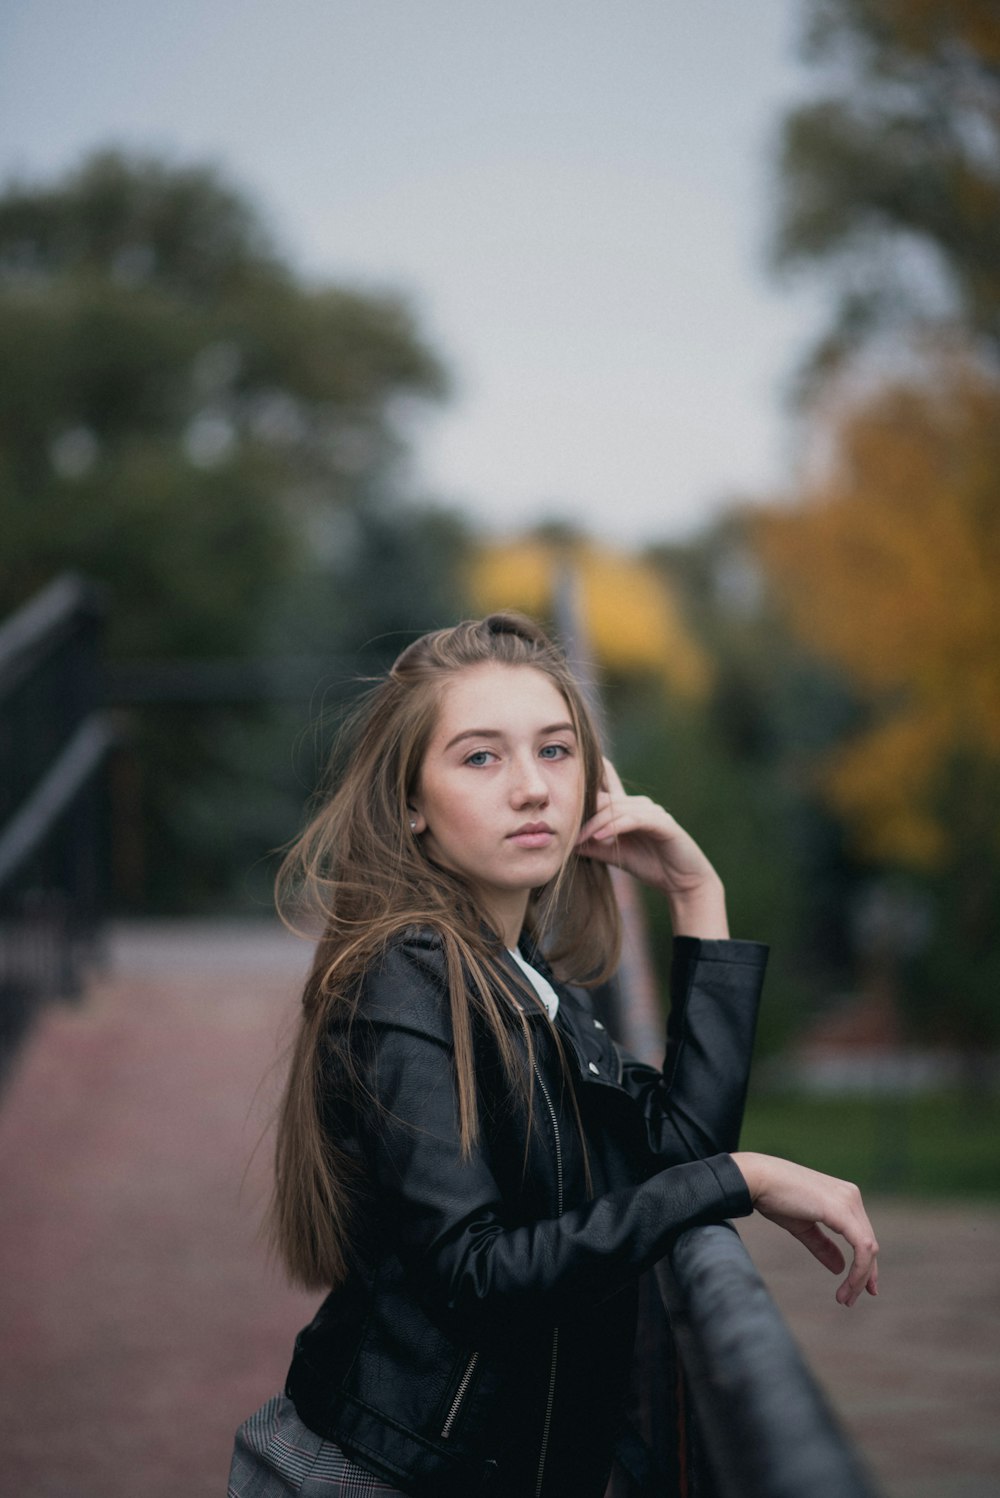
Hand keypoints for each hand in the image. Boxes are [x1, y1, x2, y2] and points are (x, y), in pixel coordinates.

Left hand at [575, 758, 727, 936]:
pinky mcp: (663, 822)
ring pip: (616, 809)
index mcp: (627, 809)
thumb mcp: (613, 854)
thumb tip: (564, 841)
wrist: (682, 882)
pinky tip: (600, 837)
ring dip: (595, 823)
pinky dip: (615, 827)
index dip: (584, 786)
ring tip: (578, 838)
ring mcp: (652, 811)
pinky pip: (634, 819)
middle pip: (604, 799)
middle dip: (582, 813)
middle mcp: (639, 804)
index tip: (559, 791)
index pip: (603, 790)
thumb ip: (592, 844)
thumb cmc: (649, 865)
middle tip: (562, 829)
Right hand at [731, 1151, 879, 1306]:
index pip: (863, 1235)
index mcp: (843, 1196)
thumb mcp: (802, 1227)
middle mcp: (851, 1196)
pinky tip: (848, 1286)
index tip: (861, 1289)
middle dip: (863, 1276)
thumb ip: (822, 1245)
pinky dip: (858, 1270)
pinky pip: (862, 1247)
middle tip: (849, 1301)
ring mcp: (848, 1201)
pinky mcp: (841, 1211)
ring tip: (845, 1298)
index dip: (865, 1265)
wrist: (757, 1179)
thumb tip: (840, 1268)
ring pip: (868, 1248)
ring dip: (860, 1277)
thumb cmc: (774, 1198)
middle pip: (869, 1243)